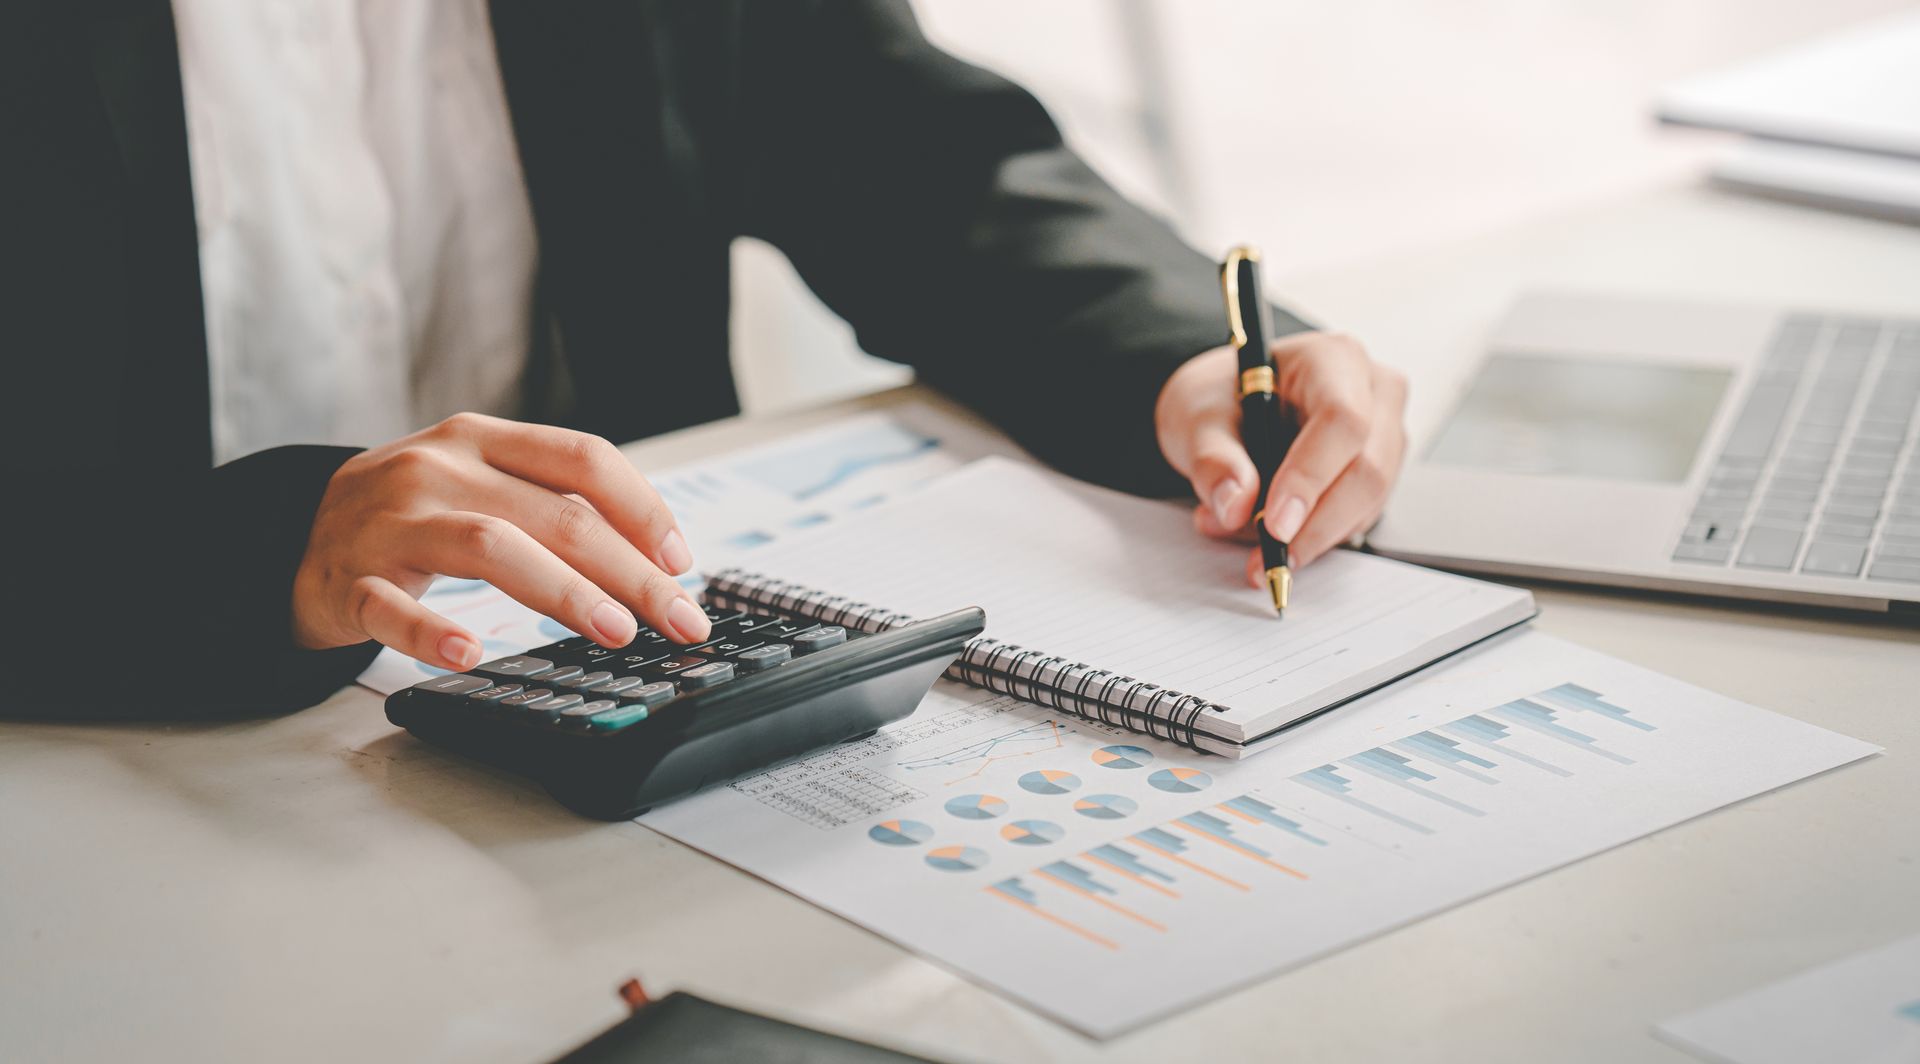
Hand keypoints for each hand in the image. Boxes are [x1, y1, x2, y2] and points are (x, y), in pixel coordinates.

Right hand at [291, 413, 711, 669]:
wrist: (290, 532)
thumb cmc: (411, 515)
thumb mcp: (480, 484)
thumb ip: (553, 505)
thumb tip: (654, 560)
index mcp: (483, 441)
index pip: (583, 459)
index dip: (643, 509)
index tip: (682, 562)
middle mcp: (442, 470)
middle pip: (557, 514)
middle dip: (631, 572)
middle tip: (677, 618)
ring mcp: (392, 521)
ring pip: (490, 546)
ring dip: (562, 591)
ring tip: (613, 630)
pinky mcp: (350, 578)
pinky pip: (391, 605)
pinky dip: (430, 630)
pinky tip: (468, 653)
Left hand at [1155, 333, 1408, 585]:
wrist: (1227, 408)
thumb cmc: (1221, 399)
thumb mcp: (1197, 418)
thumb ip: (1213, 459)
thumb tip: (1236, 504)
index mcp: (1332, 360)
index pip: (1342, 419)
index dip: (1311, 477)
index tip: (1275, 525)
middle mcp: (1373, 393)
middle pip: (1367, 469)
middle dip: (1315, 524)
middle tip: (1266, 555)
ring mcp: (1384, 435)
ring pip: (1366, 502)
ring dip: (1309, 535)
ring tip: (1245, 536)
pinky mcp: (1378, 474)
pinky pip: (1357, 517)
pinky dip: (1312, 537)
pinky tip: (1267, 534)